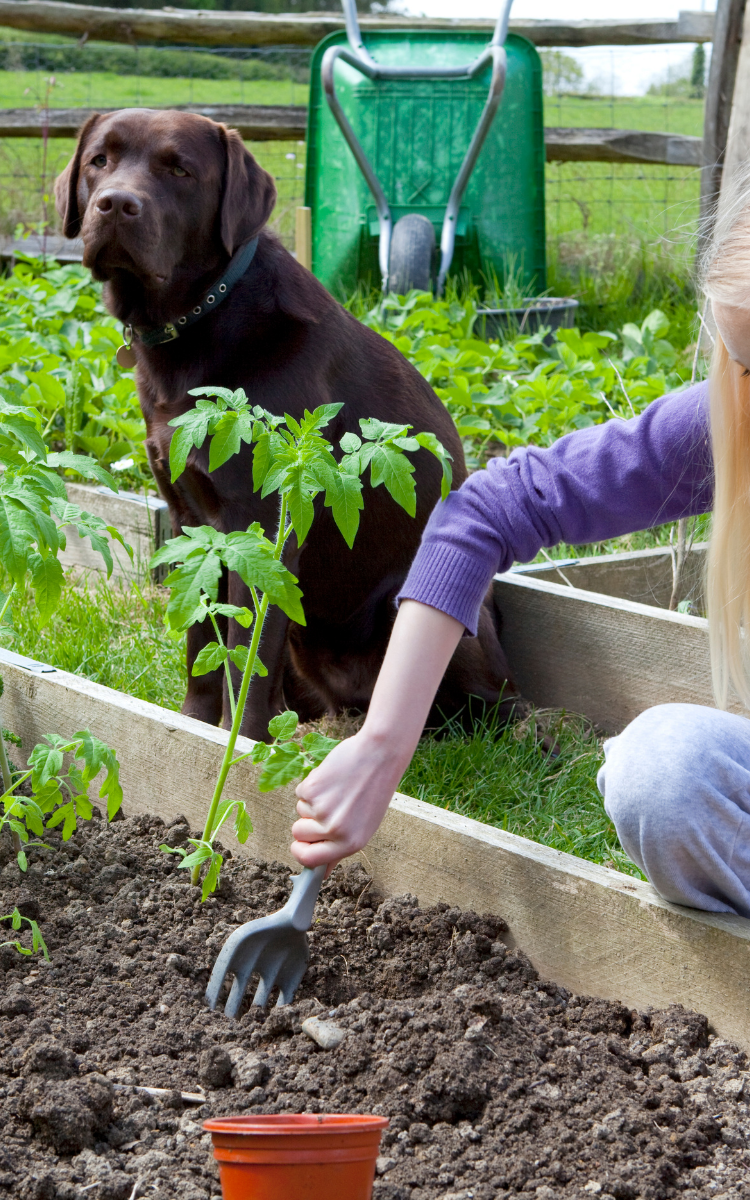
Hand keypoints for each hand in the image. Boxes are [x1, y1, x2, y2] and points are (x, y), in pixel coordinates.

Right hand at [292, 729, 405, 874]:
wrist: (379, 755)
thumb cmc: (374, 790)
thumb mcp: (364, 826)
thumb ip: (340, 848)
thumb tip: (322, 872)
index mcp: (350, 844)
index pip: (310, 860)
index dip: (300, 852)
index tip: (300, 844)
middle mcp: (335, 830)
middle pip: (298, 834)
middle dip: (305, 821)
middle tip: (328, 806)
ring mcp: (322, 810)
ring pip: (299, 811)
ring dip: (311, 801)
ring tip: (336, 790)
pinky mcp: (312, 789)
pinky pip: (300, 792)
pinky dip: (311, 785)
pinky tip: (332, 778)